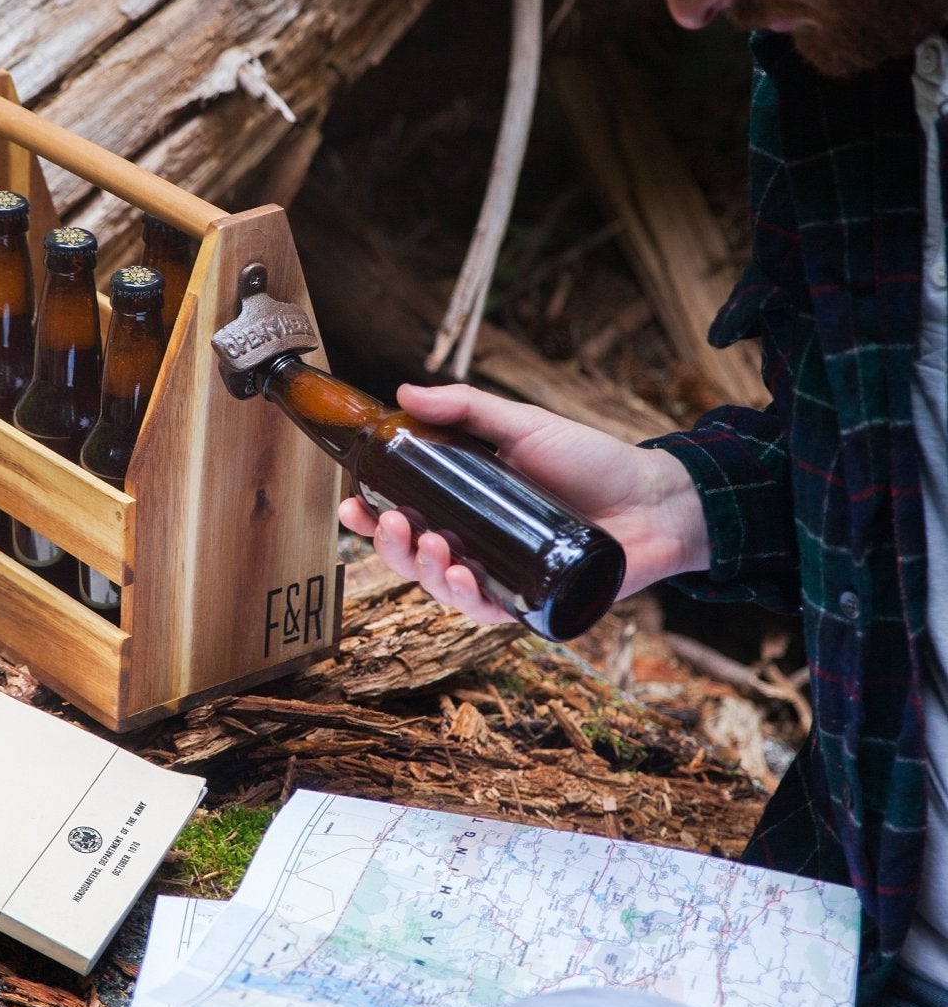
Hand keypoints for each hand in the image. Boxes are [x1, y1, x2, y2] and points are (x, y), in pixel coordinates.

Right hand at [338, 383, 709, 625]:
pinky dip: (469, 600)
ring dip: (427, 574)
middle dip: (394, 549)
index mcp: (467, 509)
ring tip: (436, 546)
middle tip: (399, 525)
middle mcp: (478, 546)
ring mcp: (504, 577)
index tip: (352, 505)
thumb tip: (405, 392)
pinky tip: (464, 579)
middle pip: (414, 560)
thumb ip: (466, 408)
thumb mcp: (523, 426)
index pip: (405, 519)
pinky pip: (488, 614)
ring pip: (443, 591)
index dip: (371, 519)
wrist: (655, 498)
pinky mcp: (533, 605)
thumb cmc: (592, 461)